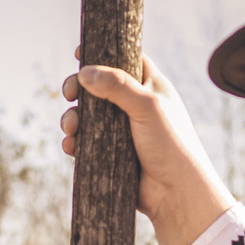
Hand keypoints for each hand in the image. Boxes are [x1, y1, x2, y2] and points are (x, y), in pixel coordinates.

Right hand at [62, 53, 238, 244]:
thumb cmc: (171, 145)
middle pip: (99, 87)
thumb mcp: (147, 106)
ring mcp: (122, 131)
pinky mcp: (111, 154)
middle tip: (69, 92)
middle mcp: (135, 106)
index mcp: (150, 86)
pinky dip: (75, 142)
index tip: (80, 52)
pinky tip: (71, 146)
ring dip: (73, 118)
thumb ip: (117, 85)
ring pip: (88, 116)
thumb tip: (85, 72)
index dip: (103, 53)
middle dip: (79, 89)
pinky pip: (86, 143)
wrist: (176, 193)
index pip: (125, 60)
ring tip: (70, 127)